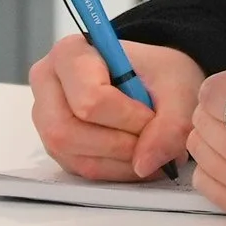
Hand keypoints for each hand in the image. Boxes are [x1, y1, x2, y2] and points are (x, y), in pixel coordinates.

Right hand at [29, 33, 204, 181]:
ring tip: (150, 148)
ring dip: (120, 161)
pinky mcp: (58, 147)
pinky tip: (138, 158)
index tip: (152, 116)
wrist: (154, 79)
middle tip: (152, 139)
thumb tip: (144, 164)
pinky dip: (116, 170)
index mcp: (69, 54)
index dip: (126, 116)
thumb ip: (171, 123)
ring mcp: (47, 120)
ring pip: (74, 156)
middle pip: (68, 131)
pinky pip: (82, 170)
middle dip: (119, 144)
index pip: (88, 98)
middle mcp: (48, 86)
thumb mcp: (178, 85)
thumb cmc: (158, 72)